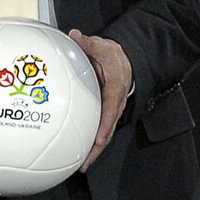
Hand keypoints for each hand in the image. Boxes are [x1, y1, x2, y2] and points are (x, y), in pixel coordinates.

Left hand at [69, 29, 132, 171]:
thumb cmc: (113, 55)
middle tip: (84, 163)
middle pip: (108, 130)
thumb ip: (87, 42)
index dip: (104, 127)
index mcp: (115, 88)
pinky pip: (101, 128)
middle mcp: (116, 103)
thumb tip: (75, 35)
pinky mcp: (106, 112)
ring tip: (80, 164)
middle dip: (97, 148)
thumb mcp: (101, 46)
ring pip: (105, 132)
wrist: (124, 59)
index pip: (111, 111)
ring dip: (94, 149)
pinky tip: (79, 149)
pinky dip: (93, 141)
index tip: (98, 141)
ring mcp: (112, 109)